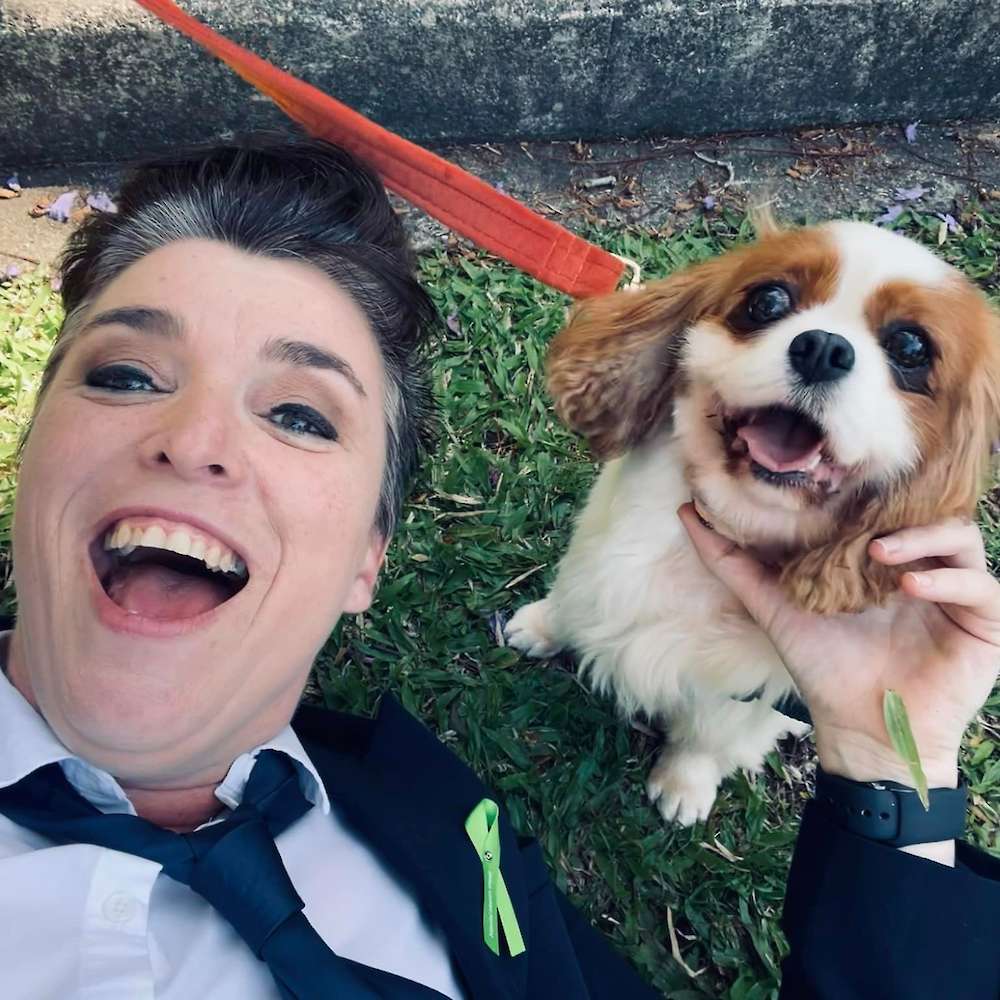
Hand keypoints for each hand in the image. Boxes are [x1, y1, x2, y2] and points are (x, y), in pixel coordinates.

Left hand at [680, 506, 999, 788]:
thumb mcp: (774, 608)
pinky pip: (982, 585)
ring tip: (879, 553)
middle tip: (856, 521)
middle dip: (893, 509)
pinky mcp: (983, 621)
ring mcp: (954, 591)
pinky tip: (910, 587)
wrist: (864, 731)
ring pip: (959, 537)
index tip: (826, 485)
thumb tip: (688, 514)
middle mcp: (919, 567)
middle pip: (923, 512)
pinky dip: (948, 579)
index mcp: (877, 559)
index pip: (880, 506)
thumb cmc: (823, 670)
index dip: (860, 492)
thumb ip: (733, 564)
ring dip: (921, 537)